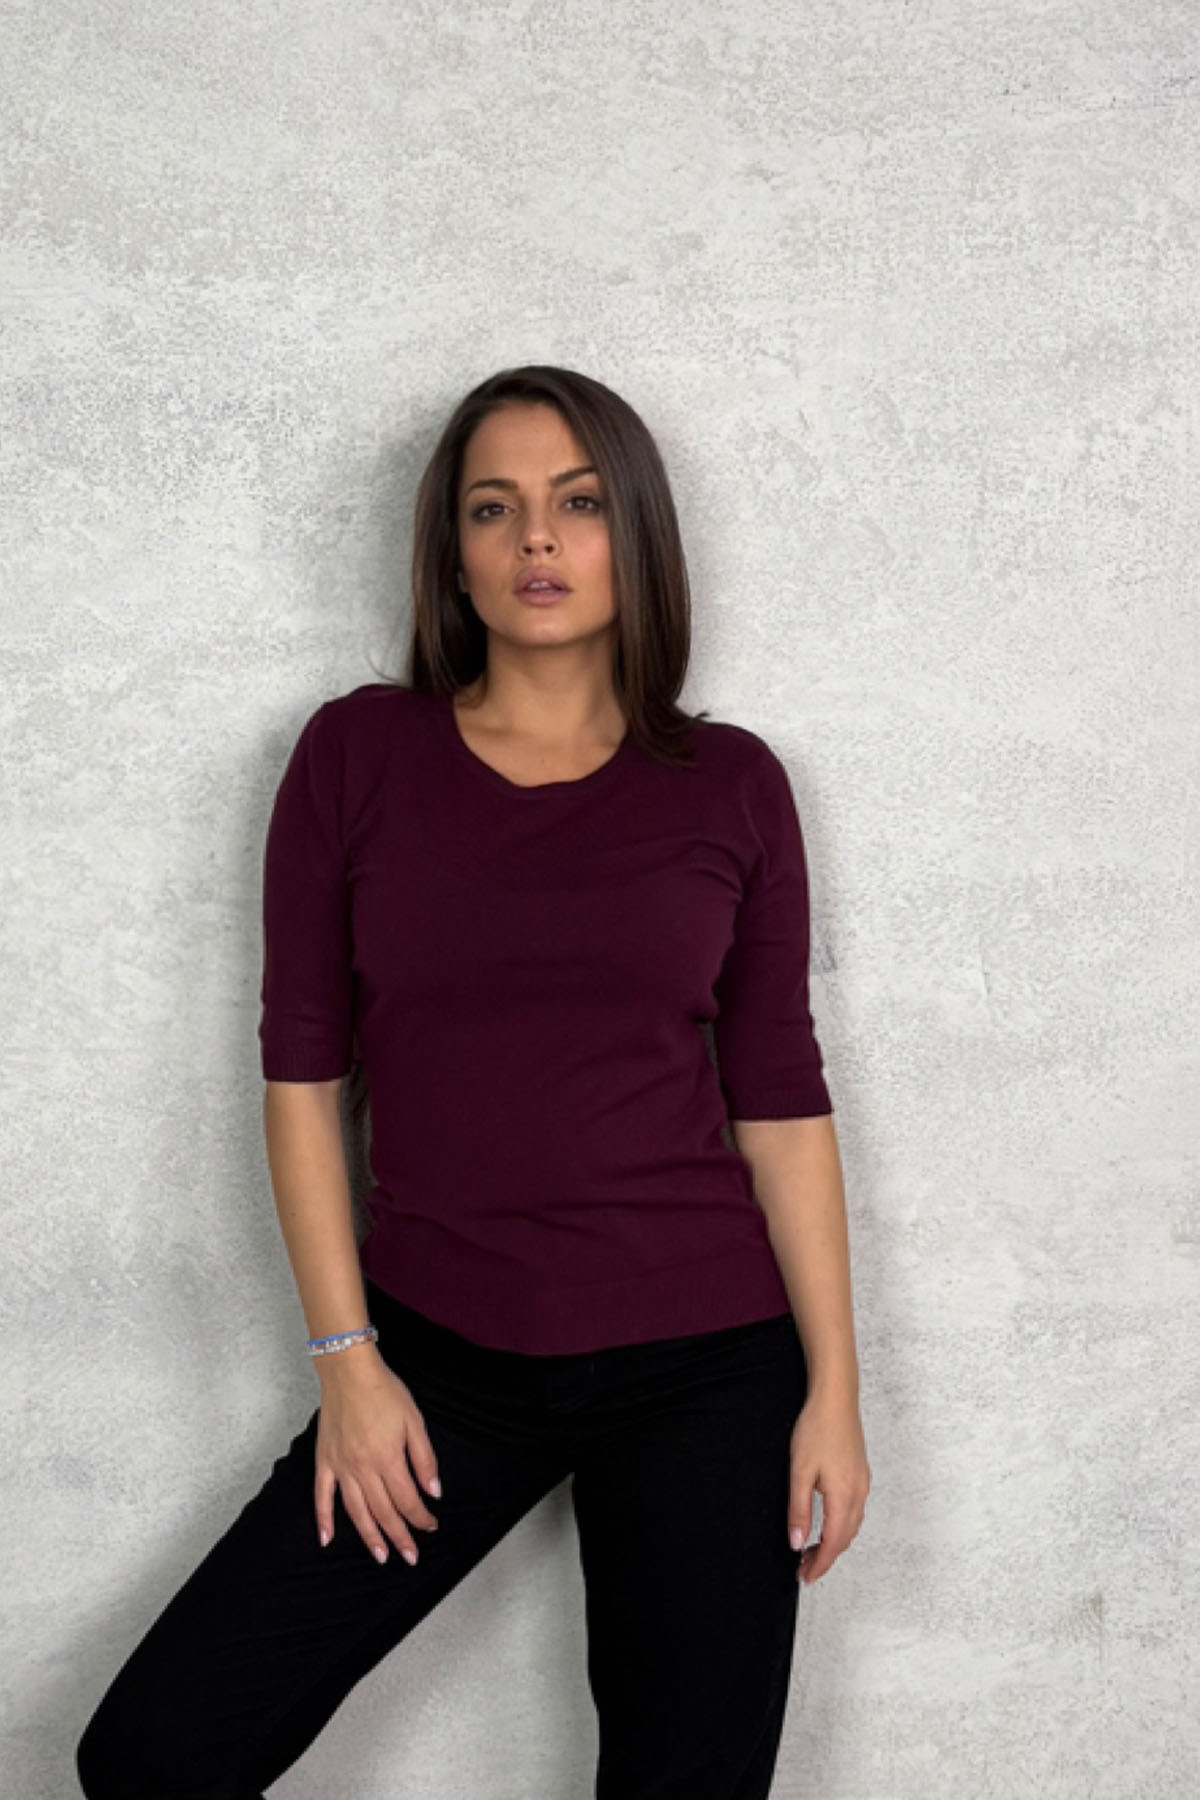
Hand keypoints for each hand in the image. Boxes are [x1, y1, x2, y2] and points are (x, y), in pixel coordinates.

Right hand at [314, 1351, 442, 1565]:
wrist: (349, 1371)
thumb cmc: (384, 1392)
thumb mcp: (415, 1421)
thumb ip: (425, 1459)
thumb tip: (433, 1491)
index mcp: (388, 1459)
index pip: (407, 1500)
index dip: (420, 1517)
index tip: (430, 1525)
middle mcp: (363, 1469)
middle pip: (384, 1512)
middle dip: (400, 1536)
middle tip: (410, 1556)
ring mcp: (341, 1467)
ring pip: (357, 1512)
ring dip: (369, 1537)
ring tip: (381, 1556)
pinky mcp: (325, 1461)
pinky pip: (322, 1497)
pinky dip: (323, 1520)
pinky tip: (327, 1539)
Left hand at [787, 1385, 869, 1585]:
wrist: (836, 1398)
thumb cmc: (817, 1429)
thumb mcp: (800, 1472)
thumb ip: (799, 1510)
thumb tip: (797, 1543)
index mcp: (844, 1497)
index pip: (834, 1543)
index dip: (820, 1564)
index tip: (805, 1577)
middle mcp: (859, 1494)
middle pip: (845, 1538)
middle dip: (826, 1557)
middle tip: (803, 1567)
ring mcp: (862, 1483)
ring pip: (852, 1525)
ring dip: (834, 1541)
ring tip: (812, 1548)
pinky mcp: (860, 1473)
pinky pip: (855, 1510)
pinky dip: (842, 1525)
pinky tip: (828, 1521)